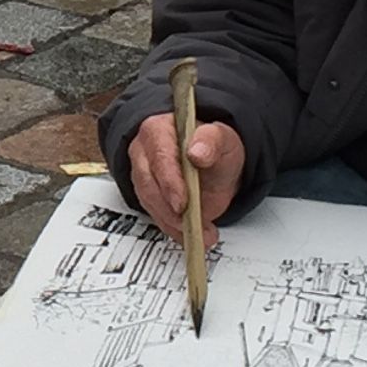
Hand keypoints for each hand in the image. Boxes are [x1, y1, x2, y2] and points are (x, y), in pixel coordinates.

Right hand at [124, 112, 244, 245]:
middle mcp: (145, 153)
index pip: (159, 157)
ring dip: (175, 223)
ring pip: (150, 204)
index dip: (169, 182)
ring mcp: (144, 177)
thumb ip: (211, 141)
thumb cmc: (213, 147)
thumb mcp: (222, 138)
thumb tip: (197, 152)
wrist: (215, 164)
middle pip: (148, 185)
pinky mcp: (149, 199)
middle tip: (191, 223)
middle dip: (170, 209)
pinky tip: (192, 235)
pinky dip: (175, 230)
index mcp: (158, 131)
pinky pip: (157, 218)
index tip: (183, 202)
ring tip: (202, 232)